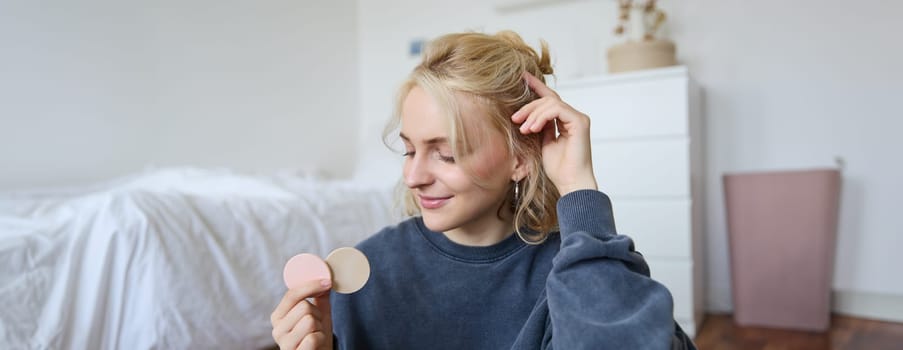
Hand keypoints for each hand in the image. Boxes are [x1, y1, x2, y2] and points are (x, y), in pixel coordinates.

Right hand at [271, 279, 333, 349]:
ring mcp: (284, 344)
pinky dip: (320, 340)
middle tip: (317, 325)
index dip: (311, 286)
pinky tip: (316, 345)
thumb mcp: (319, 315)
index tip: (327, 282)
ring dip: (320, 328)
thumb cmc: (318, 337)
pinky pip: (313, 338)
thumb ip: (319, 297)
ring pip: (310, 321)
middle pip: (304, 306)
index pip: (292, 295)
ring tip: (316, 336)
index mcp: (278, 317)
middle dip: (318, 314)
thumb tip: (325, 276)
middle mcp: (277, 330)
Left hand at [511, 72, 597, 194]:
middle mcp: (574, 117)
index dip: (536, 86)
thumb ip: (541, 128)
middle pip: (548, 100)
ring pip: (551, 103)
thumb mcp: (544, 144)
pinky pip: (557, 109)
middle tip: (515, 118)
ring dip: (533, 114)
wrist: (570, 183)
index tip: (522, 77)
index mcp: (566, 121)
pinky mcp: (579, 122)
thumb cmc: (559, 169)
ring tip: (523, 129)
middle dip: (528, 107)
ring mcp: (578, 118)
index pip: (550, 99)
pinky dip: (542, 117)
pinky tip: (533, 128)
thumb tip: (529, 117)